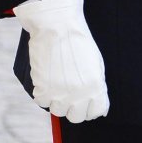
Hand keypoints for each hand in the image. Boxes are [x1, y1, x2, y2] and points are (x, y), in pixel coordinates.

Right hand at [12, 0, 108, 121]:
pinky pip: (41, 101)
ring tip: (55, 82)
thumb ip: (97, 87)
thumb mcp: (96, 64)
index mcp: (96, 88)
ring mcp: (60, 93)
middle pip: (76, 117)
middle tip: (68, 92)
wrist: (56, 25)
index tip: (84, 100)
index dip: (89, 107)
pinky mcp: (42, 88)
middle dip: (73, 107)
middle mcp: (79, 94)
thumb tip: (99, 108)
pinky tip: (45, 79)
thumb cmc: (77, 41)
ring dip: (56, 100)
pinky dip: (41, 92)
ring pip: (57, 111)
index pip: (96, 112)